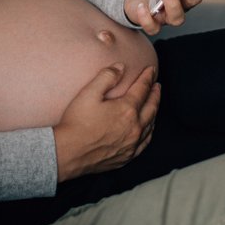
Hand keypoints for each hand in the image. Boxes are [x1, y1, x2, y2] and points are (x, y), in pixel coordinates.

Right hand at [53, 64, 159, 181]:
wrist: (68, 153)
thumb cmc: (76, 123)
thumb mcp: (88, 93)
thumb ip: (106, 77)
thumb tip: (120, 67)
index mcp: (127, 110)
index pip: (142, 89)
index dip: (147, 77)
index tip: (151, 70)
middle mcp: (134, 127)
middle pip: (151, 107)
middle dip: (155, 94)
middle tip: (157, 86)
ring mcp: (132, 144)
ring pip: (150, 125)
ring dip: (154, 112)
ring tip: (154, 104)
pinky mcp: (126, 157)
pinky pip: (145, 142)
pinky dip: (149, 132)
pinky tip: (147, 129)